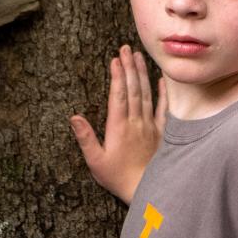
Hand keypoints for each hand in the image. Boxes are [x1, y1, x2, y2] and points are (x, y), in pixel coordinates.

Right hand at [70, 44, 166, 203]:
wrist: (146, 189)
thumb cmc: (117, 177)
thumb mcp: (96, 161)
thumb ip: (86, 138)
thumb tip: (74, 117)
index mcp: (119, 127)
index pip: (118, 95)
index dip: (117, 76)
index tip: (114, 59)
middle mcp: (136, 122)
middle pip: (133, 89)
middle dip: (129, 67)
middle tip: (125, 48)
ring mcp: (150, 126)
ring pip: (146, 94)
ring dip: (142, 74)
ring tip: (138, 56)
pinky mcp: (161, 133)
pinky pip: (163, 109)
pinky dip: (163, 93)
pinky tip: (161, 80)